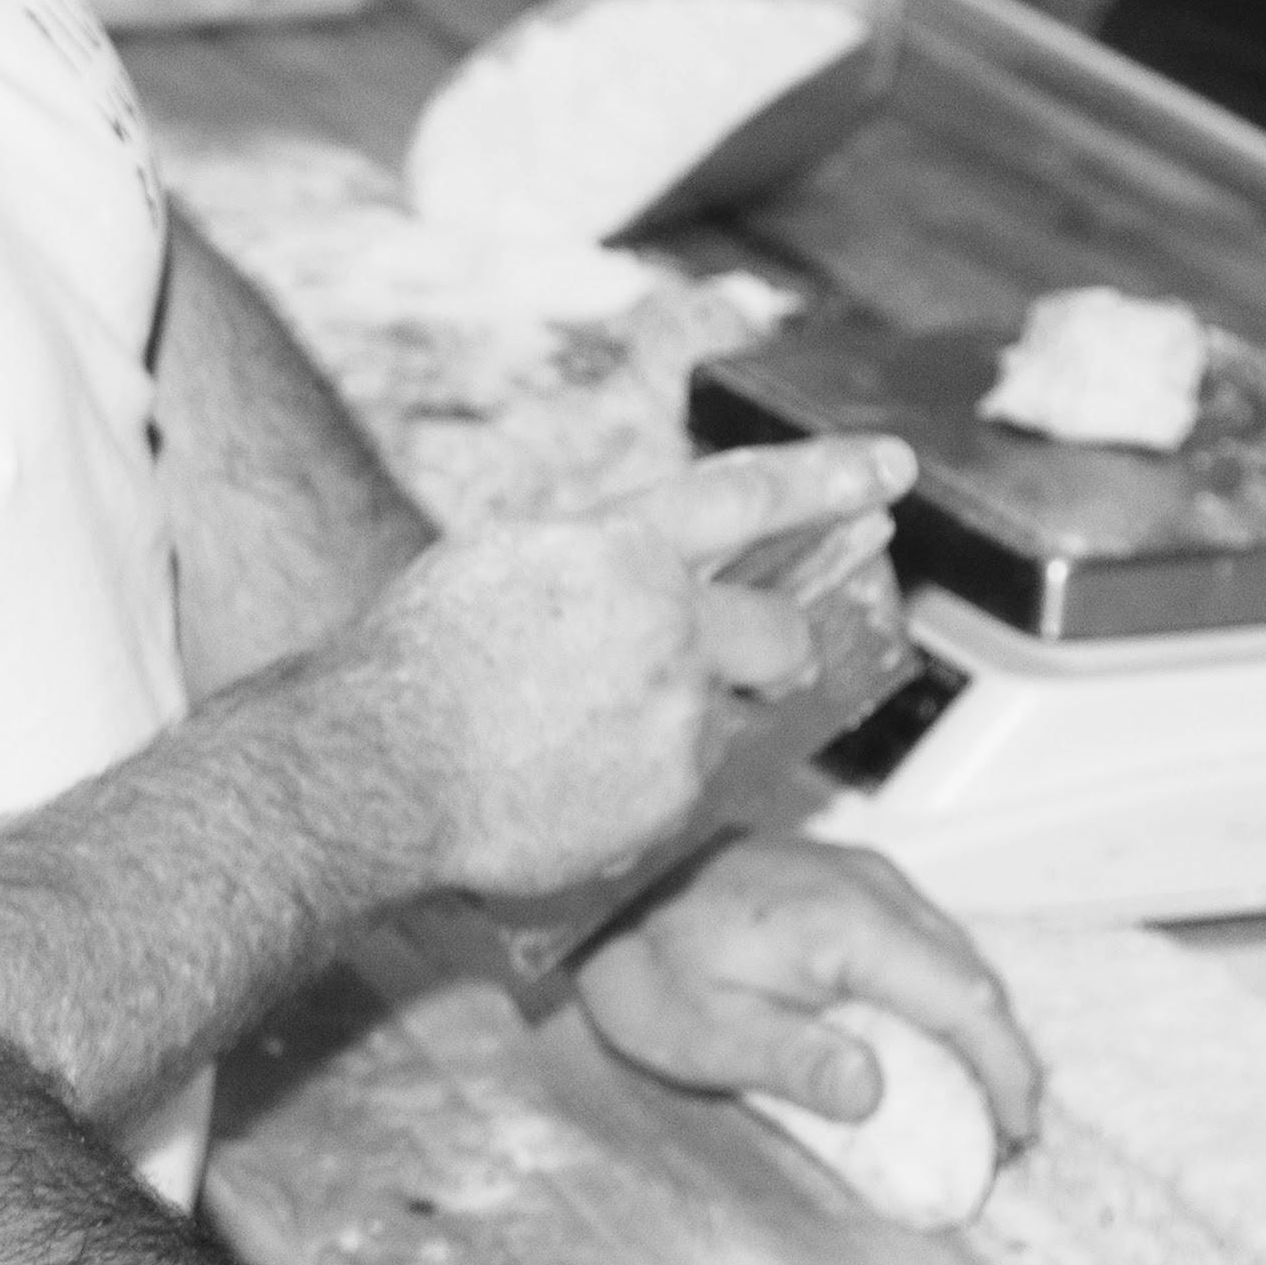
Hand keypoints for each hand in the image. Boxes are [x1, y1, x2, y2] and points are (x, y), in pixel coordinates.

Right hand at [331, 436, 915, 900]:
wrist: (374, 771)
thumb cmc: (408, 667)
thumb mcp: (495, 566)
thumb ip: (588, 558)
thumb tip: (639, 561)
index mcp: (621, 549)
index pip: (751, 494)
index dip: (829, 475)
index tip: (892, 467)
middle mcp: (668, 623)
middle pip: (779, 629)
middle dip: (770, 648)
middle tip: (734, 666)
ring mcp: (676, 714)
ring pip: (725, 718)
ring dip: (678, 726)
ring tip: (577, 742)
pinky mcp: (671, 797)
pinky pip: (683, 790)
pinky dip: (637, 791)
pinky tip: (561, 788)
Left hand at [578, 835, 1040, 1135]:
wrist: (597, 878)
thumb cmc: (640, 958)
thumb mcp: (701, 1031)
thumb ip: (792, 1060)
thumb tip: (875, 1093)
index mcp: (852, 926)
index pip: (966, 1001)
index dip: (1006, 1070)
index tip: (1020, 1131)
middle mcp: (874, 890)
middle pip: (973, 979)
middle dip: (1000, 1056)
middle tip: (1003, 1132)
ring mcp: (861, 877)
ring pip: (951, 958)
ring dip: (972, 1026)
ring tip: (974, 1098)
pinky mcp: (843, 881)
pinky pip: (918, 942)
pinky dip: (938, 995)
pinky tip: (923, 1039)